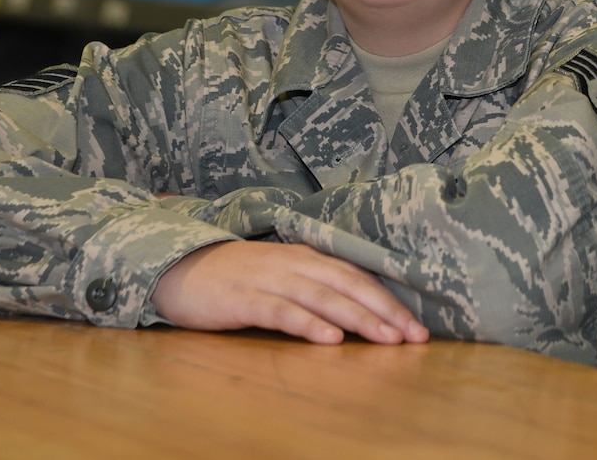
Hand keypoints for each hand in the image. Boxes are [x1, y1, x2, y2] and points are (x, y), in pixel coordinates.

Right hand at [151, 241, 428, 345]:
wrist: (179, 268)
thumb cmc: (235, 277)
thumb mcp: (281, 274)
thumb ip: (314, 286)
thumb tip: (357, 311)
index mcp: (306, 257)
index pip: (357, 277)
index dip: (389, 300)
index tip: (417, 327)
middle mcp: (294, 264)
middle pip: (349, 285)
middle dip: (385, 311)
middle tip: (415, 336)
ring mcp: (269, 280)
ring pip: (322, 298)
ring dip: (358, 318)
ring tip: (386, 339)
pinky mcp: (244, 299)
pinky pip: (282, 311)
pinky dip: (308, 324)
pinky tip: (330, 339)